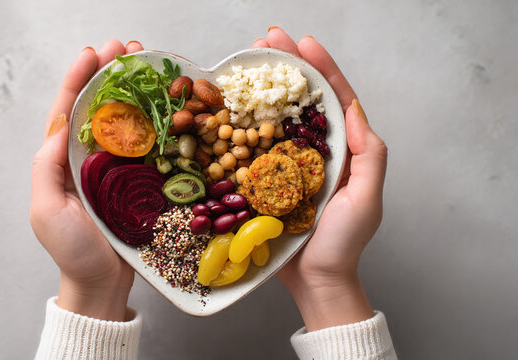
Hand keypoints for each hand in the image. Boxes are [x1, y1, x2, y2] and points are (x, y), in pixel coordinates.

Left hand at [29, 40, 143, 320]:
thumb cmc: (72, 252)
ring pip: (127, 121)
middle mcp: (91, 159)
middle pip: (100, 107)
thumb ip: (47, 169)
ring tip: (151, 65)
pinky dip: (159, 122)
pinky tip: (171, 104)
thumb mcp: (47, 211)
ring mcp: (118, 170)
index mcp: (64, 161)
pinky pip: (150, 146)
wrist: (102, 285)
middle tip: (130, 49)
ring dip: (138, 91)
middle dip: (112, 75)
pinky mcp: (142, 182)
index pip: (68, 111)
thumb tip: (58, 127)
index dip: (79, 79)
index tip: (93, 53)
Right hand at [253, 28, 387, 329]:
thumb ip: (369, 155)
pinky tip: (229, 107)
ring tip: (246, 63)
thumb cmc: (344, 243)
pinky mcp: (266, 180)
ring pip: (276, 118)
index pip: (335, 101)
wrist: (315, 279)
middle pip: (302, 101)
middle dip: (287, 68)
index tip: (303, 43)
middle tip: (266, 40)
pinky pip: (255, 146)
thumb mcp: (366, 198)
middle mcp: (315, 151)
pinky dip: (243, 124)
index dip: (321, 69)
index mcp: (344, 151)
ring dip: (262, 88)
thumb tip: (356, 111)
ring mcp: (288, 164)